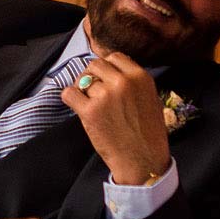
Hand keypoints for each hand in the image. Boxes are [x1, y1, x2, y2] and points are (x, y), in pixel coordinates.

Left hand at [63, 52, 169, 187]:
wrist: (143, 160)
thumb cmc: (148, 134)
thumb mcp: (150, 99)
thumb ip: (134, 82)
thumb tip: (113, 70)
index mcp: (140, 77)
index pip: (114, 57)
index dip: (106, 67)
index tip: (104, 78)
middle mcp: (122, 82)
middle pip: (95, 65)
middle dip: (91, 76)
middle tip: (93, 91)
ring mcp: (105, 95)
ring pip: (82, 79)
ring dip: (82, 90)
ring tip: (90, 105)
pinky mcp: (90, 111)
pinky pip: (69, 94)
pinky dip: (71, 99)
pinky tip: (79, 108)